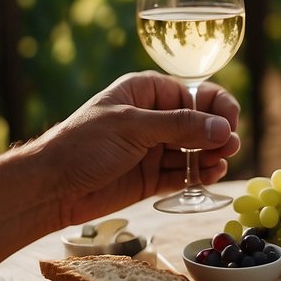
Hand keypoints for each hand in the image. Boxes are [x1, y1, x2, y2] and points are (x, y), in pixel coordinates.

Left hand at [37, 71, 239, 224]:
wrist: (51, 188)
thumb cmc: (83, 145)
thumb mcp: (132, 127)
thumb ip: (179, 126)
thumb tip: (223, 128)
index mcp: (147, 92)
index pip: (196, 94)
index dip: (217, 107)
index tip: (229, 124)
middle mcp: (154, 118)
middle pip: (201, 123)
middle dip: (218, 134)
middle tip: (228, 147)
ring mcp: (154, 149)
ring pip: (195, 150)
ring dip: (212, 156)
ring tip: (220, 164)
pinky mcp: (152, 177)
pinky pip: (184, 174)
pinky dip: (199, 175)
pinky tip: (211, 176)